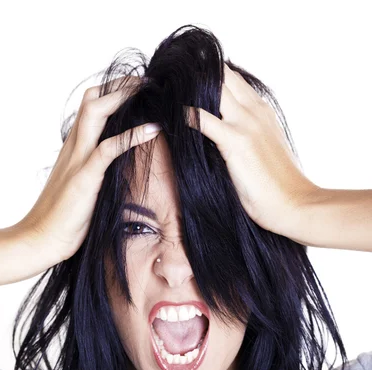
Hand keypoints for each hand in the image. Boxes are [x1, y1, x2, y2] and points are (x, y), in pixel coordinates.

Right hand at [16, 76, 161, 262]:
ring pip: (96, 112)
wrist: (41, 238)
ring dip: (124, 98)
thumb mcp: (82, 187)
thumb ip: (96, 172)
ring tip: (151, 91)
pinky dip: (132, 136)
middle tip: (148, 83)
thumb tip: (119, 169)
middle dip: (121, 86)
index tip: (139, 90)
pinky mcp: (84, 178)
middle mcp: (74, 147)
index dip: (113, 93)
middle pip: (93, 100)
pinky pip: (108, 149)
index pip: (91, 107)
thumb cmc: (64, 218)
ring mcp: (78, 160)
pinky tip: (154, 129)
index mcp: (74, 149)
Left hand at [184, 62, 318, 234]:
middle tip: (172, 80)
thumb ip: (248, 134)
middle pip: (222, 74)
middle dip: (196, 72)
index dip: (210, 75)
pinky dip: (186, 115)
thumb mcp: (265, 148)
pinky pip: (202, 119)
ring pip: (213, 87)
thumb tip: (223, 136)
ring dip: (189, 88)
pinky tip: (172, 117)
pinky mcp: (235, 142)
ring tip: (167, 91)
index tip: (187, 80)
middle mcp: (254, 110)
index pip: (232, 79)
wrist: (295, 204)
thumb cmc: (279, 185)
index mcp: (262, 111)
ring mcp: (245, 124)